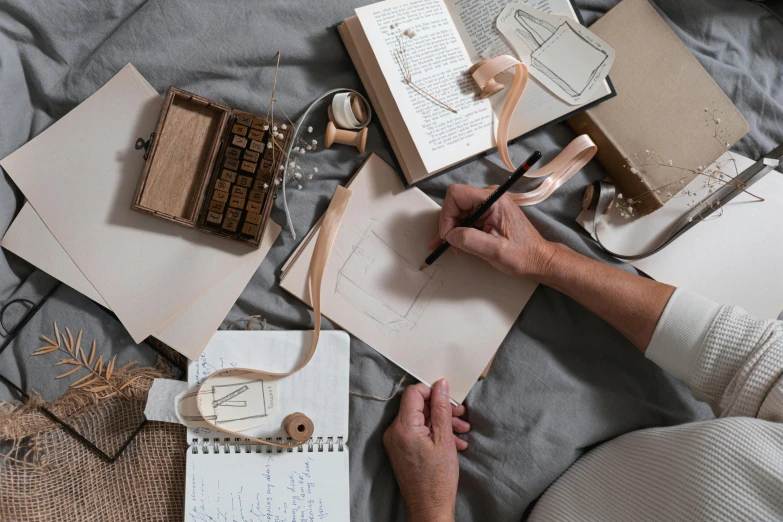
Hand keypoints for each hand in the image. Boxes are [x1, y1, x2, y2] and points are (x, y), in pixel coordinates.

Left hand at [383, 379, 469, 521]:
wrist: (429, 508)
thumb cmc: (437, 480)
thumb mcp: (444, 440)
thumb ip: (442, 409)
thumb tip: (441, 385)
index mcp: (403, 427)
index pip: (413, 393)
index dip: (432, 392)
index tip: (449, 399)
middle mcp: (394, 432)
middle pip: (418, 406)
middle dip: (441, 409)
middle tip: (460, 416)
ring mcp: (395, 441)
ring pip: (420, 420)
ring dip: (441, 422)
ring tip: (461, 431)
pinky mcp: (400, 449)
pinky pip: (416, 432)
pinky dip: (433, 433)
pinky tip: (453, 442)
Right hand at [430, 184, 556, 278]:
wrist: (537, 259)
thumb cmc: (523, 255)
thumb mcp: (495, 251)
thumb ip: (470, 240)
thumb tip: (449, 235)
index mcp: (494, 200)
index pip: (456, 194)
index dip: (447, 215)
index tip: (448, 235)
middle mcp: (490, 197)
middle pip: (455, 202)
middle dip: (449, 224)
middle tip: (449, 244)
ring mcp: (489, 204)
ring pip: (458, 210)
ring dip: (453, 229)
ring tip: (454, 247)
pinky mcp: (488, 213)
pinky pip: (466, 217)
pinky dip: (459, 230)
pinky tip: (458, 243)